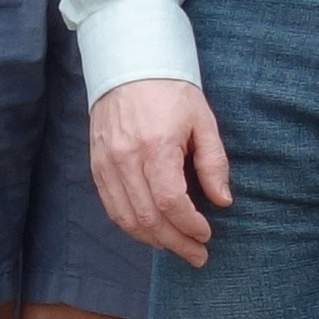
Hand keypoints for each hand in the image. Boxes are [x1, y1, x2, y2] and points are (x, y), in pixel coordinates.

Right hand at [90, 76, 232, 266]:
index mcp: (155, 146)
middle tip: (197, 254)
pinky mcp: (96, 165)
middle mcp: (125, 159)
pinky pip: (111, 207)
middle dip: (175, 242)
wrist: (128, 64)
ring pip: (126, 219)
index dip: (190, 225)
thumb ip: (213, 163)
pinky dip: (131, 225)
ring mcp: (106, 164)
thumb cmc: (171, 90)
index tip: (207, 234)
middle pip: (148, 218)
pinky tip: (151, 232)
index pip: (170, 202)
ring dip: (153, 240)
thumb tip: (222, 200)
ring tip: (176, 247)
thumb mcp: (203, 120)